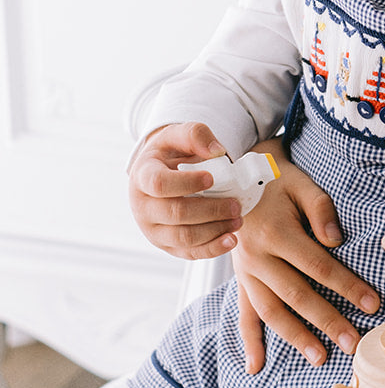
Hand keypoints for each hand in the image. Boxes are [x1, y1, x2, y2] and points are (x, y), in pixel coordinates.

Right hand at [128, 122, 242, 259]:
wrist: (159, 173)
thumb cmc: (170, 154)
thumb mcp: (178, 134)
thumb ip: (196, 134)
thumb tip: (217, 151)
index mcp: (143, 176)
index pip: (159, 184)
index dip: (186, 183)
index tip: (211, 178)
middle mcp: (143, 206)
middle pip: (175, 213)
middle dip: (210, 210)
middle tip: (236, 204)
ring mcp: (153, 229)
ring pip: (184, 237)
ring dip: (215, 230)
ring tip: (238, 219)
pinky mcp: (167, 245)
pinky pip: (189, 253)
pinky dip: (212, 249)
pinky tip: (231, 239)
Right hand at [232, 143, 380, 372]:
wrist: (236, 181)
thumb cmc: (278, 183)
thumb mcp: (302, 184)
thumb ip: (321, 209)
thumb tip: (336, 241)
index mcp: (276, 233)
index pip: (318, 266)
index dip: (346, 286)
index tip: (372, 304)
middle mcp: (257, 257)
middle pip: (297, 296)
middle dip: (327, 322)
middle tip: (354, 344)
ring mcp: (245, 273)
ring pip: (271, 312)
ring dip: (295, 338)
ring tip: (320, 358)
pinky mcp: (240, 281)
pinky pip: (243, 314)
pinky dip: (249, 341)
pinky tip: (256, 366)